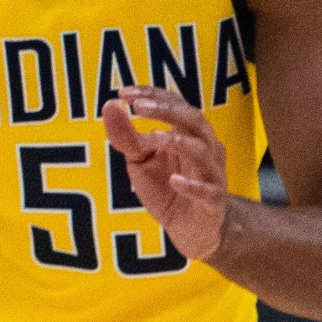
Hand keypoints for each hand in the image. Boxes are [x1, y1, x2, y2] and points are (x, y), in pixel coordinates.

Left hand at [102, 85, 229, 259]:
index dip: (152, 95)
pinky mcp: (213, 202)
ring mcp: (211, 174)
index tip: (123, 92)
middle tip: (139, 107)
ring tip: (156, 137)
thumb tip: (109, 105)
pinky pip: (207, 191)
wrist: (190, 229)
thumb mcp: (140, 160)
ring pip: (204, 152)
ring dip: (181, 142)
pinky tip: (174, 180)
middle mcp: (205, 148)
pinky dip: (192, 185)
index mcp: (187, 133)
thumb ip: (126, 136)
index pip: (175, 104)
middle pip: (193, 120)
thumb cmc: (165, 186)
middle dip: (167, 110)